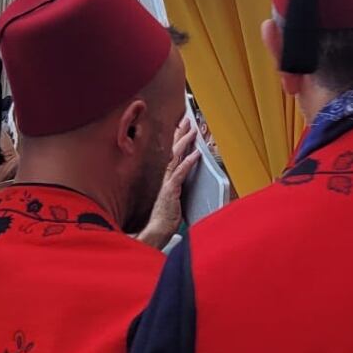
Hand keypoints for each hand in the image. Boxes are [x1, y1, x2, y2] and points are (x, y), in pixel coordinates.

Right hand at [136, 119, 200, 249]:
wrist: (156, 232)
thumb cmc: (164, 218)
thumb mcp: (174, 199)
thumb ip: (179, 188)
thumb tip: (188, 181)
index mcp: (166, 178)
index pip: (172, 155)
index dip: (177, 140)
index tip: (182, 127)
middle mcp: (166, 177)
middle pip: (173, 151)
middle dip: (180, 134)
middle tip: (187, 120)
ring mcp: (167, 183)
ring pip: (175, 157)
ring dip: (184, 143)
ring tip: (192, 131)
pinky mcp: (171, 191)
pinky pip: (180, 173)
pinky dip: (188, 162)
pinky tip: (196, 154)